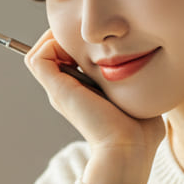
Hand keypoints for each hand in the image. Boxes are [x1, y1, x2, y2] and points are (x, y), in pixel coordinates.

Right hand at [25, 30, 164, 183]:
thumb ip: (137, 81)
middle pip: (55, 51)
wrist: (129, 148)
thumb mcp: (138, 96)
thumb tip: (145, 65)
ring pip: (42, 51)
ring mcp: (60, 90)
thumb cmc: (141, 131)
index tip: (105, 39)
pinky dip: (51, 43)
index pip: (71, 56)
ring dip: (60, 36)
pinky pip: (38, 57)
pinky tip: (78, 48)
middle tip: (95, 36)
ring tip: (85, 41)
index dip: (82, 41)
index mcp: (83, 93)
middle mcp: (67, 91)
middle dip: (71, 35)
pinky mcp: (57, 90)